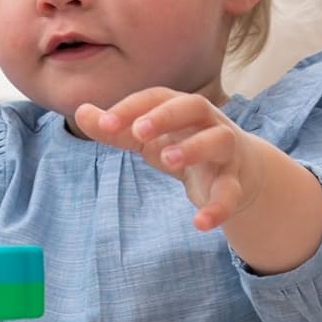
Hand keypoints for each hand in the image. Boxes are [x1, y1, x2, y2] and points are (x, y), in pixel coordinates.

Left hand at [73, 90, 266, 231]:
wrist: (240, 169)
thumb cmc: (184, 144)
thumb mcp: (148, 137)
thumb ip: (116, 129)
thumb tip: (82, 113)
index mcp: (181, 107)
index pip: (157, 97)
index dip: (131, 107)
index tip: (104, 123)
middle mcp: (208, 122)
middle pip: (194, 106)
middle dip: (166, 116)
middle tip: (139, 131)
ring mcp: (226, 150)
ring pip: (218, 141)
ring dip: (194, 148)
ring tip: (168, 160)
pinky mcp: (235, 181)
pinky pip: (231, 192)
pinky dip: (218, 208)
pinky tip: (200, 224)